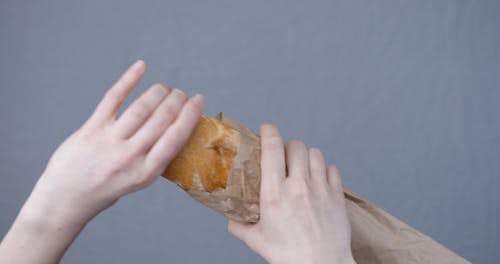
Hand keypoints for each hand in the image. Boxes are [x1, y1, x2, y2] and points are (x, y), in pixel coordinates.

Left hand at [0, 60, 203, 262]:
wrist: (67, 197)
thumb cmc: (107, 188)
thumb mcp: (139, 181)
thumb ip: (156, 157)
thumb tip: (176, 126)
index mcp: (146, 173)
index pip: (176, 137)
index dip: (191, 114)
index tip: (199, 100)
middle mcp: (129, 157)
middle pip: (161, 118)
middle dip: (177, 99)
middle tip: (182, 94)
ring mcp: (109, 141)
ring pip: (141, 107)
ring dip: (159, 92)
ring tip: (166, 88)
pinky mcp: (91, 128)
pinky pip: (113, 98)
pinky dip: (129, 79)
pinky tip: (141, 66)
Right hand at [228, 124, 354, 263]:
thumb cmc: (289, 255)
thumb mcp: (257, 240)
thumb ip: (240, 226)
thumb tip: (231, 219)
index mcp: (274, 193)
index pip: (272, 148)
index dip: (269, 131)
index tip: (266, 128)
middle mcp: (298, 185)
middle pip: (295, 146)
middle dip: (288, 147)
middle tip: (284, 157)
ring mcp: (320, 188)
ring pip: (314, 153)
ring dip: (306, 156)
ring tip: (302, 166)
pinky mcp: (336, 194)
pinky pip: (331, 168)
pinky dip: (324, 169)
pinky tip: (318, 179)